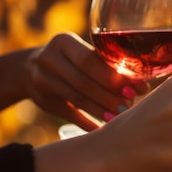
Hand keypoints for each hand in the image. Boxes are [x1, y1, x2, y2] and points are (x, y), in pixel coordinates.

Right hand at [23, 32, 147, 130]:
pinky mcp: (41, 100)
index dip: (112, 76)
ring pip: (75, 98)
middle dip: (109, 95)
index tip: (135, 88)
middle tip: (129, 104)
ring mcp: (41, 80)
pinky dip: (86, 123)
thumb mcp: (81, 52)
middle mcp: (49, 59)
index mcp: (63, 42)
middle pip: (82, 81)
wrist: (29, 68)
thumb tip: (142, 86)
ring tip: (119, 117)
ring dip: (100, 110)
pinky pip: (67, 114)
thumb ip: (107, 64)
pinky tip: (102, 129)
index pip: (89, 60)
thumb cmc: (70, 60)